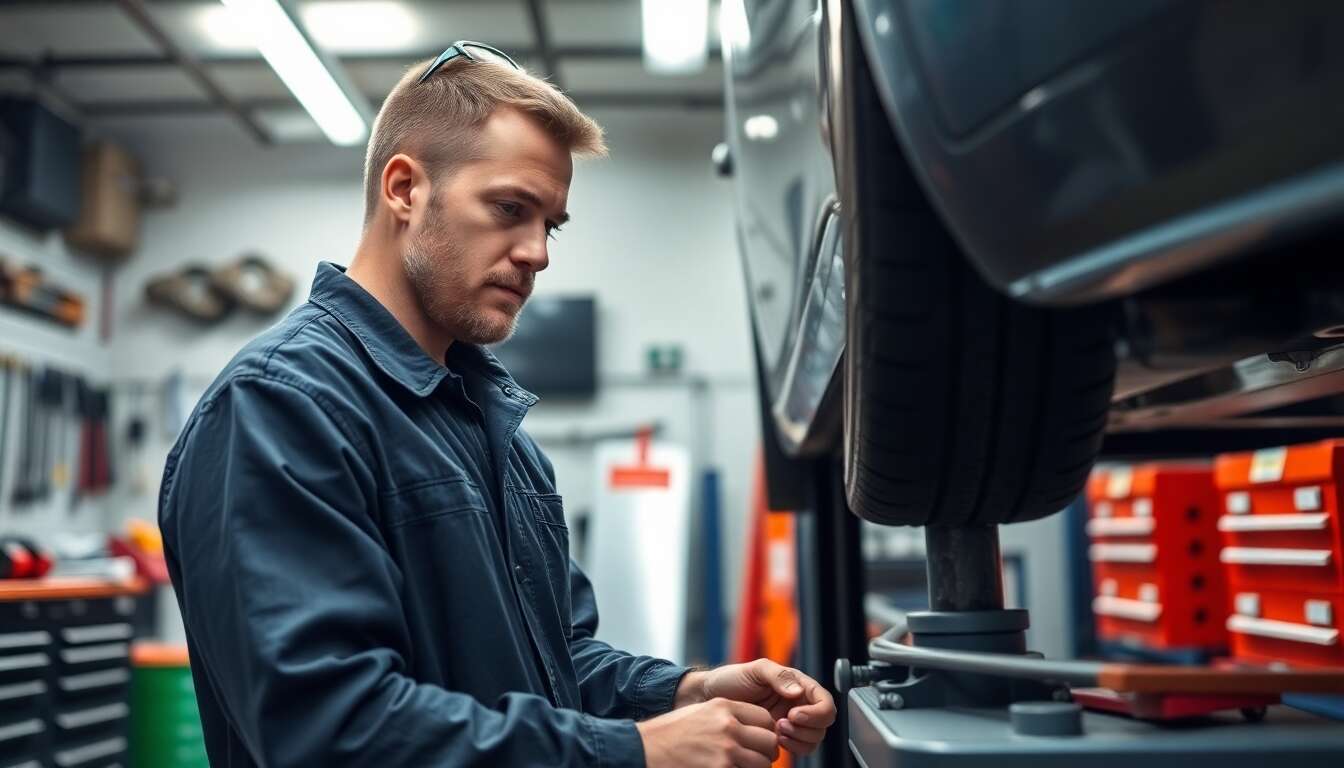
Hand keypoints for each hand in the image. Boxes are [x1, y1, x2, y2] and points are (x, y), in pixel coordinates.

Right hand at [636, 697, 778, 767]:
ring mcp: (726, 751)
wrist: (644, 750)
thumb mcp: (700, 714)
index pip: (765, 719)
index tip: (757, 743)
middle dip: (765, 753)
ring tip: (740, 767)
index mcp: (724, 707)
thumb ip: (727, 717)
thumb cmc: (670, 734)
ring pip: (763, 763)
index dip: (765, 733)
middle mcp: (728, 726)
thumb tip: (751, 731)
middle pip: (769, 741)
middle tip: (754, 760)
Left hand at [676, 659, 836, 756]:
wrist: (710, 698)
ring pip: (814, 738)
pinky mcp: (780, 736)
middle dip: (806, 727)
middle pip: (823, 723)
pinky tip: (774, 739)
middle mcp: (798, 703)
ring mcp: (790, 721)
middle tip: (781, 724)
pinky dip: (792, 747)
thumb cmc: (731, 679)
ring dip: (799, 739)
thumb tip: (798, 692)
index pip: (824, 700)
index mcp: (797, 684)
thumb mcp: (754, 670)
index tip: (794, 714)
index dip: (817, 712)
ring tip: (775, 731)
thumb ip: (779, 676)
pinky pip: (799, 747)